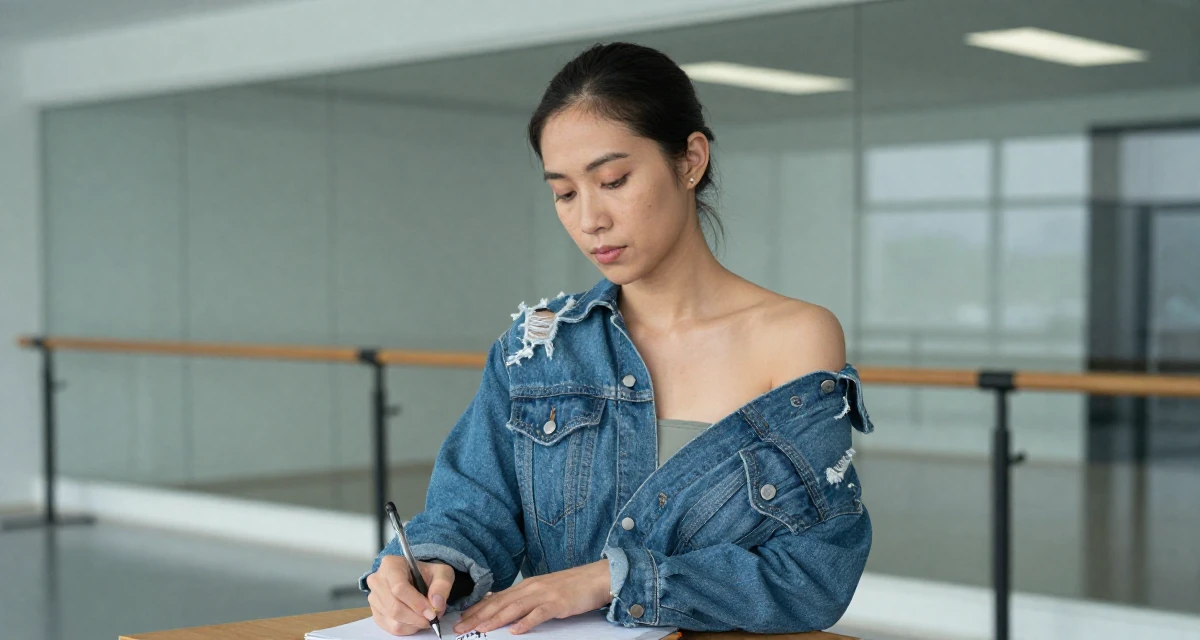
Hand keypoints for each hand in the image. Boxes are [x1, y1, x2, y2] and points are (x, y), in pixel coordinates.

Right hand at [366, 556, 455, 635]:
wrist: (416, 578)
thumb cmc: (426, 574)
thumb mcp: (441, 572)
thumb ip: (442, 585)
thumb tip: (436, 604)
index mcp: (391, 565)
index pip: (399, 588)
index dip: (416, 603)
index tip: (432, 612)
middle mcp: (377, 580)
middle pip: (394, 607)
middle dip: (416, 617)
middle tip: (432, 618)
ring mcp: (373, 598)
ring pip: (393, 620)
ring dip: (414, 623)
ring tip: (425, 616)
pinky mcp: (376, 613)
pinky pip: (391, 627)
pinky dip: (407, 628)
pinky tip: (416, 620)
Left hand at [454, 559, 611, 634]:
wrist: (596, 578)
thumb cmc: (571, 586)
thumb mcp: (544, 590)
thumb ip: (525, 599)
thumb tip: (506, 610)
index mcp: (526, 586)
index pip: (496, 598)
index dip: (476, 609)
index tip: (460, 618)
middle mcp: (531, 588)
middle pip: (499, 603)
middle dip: (477, 616)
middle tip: (460, 628)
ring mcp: (544, 595)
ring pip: (514, 608)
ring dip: (495, 619)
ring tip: (480, 629)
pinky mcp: (557, 603)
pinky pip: (539, 614)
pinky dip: (526, 622)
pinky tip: (515, 631)